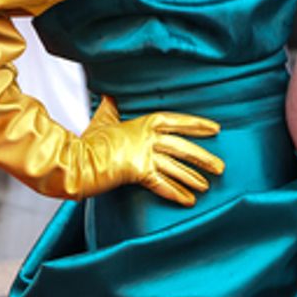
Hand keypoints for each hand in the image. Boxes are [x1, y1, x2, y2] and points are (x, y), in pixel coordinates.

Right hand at [82, 96, 224, 206]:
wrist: (75, 158)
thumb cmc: (87, 140)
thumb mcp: (102, 119)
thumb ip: (111, 108)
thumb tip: (110, 96)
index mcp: (144, 122)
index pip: (177, 121)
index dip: (197, 125)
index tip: (215, 129)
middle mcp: (148, 137)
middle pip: (183, 147)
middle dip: (203, 158)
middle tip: (221, 167)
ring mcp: (144, 154)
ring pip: (176, 167)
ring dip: (193, 178)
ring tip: (208, 185)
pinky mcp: (138, 172)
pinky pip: (162, 185)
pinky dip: (176, 193)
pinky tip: (189, 200)